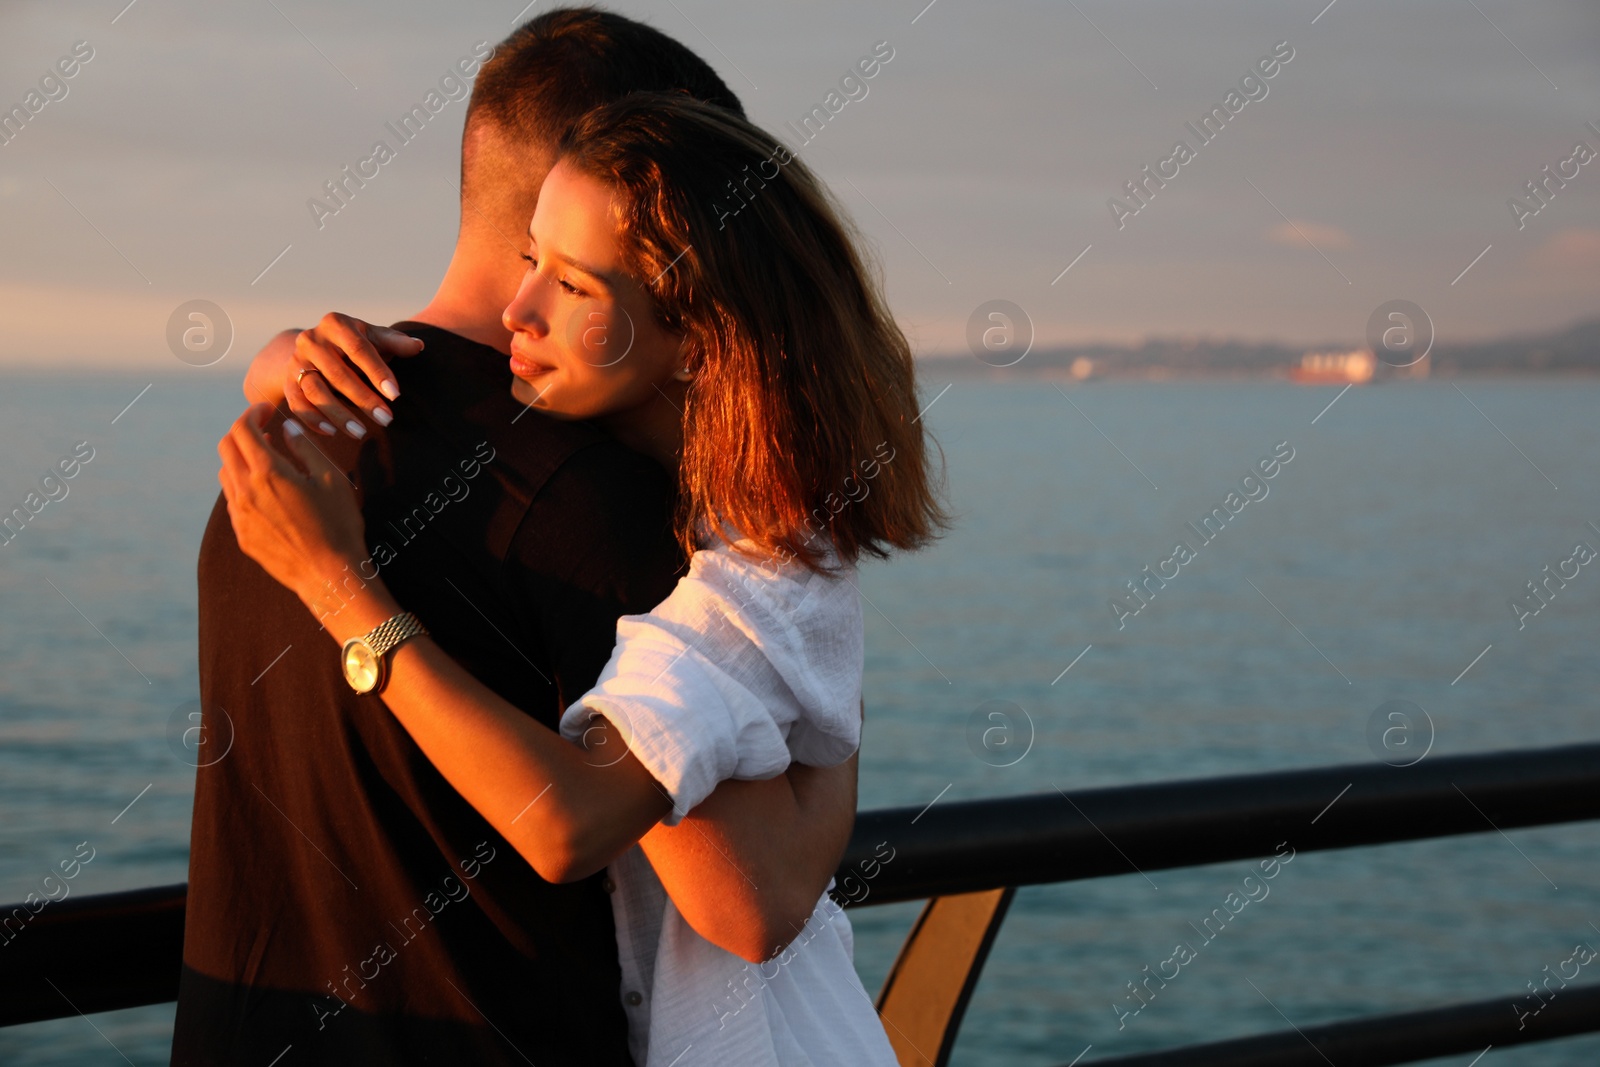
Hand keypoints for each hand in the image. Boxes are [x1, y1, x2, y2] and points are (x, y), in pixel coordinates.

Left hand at [217, 403, 373, 624]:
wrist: (329, 575)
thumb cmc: (338, 524)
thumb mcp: (331, 479)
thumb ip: (305, 448)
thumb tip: (287, 428)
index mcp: (268, 473)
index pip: (244, 429)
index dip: (253, 413)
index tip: (267, 411)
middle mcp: (245, 491)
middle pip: (227, 447)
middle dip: (243, 431)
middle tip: (265, 429)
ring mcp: (240, 515)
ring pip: (226, 472)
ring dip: (241, 458)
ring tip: (267, 458)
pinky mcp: (242, 534)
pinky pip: (233, 499)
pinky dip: (243, 483)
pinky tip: (267, 490)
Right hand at [284, 313, 423, 438]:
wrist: (317, 348)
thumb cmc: (356, 344)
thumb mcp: (375, 337)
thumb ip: (395, 342)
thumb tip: (419, 346)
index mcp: (335, 324)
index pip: (359, 349)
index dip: (377, 372)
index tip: (396, 395)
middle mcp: (311, 340)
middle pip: (338, 373)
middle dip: (363, 399)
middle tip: (386, 420)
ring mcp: (296, 361)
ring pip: (315, 390)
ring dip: (338, 414)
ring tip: (361, 432)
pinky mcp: (288, 382)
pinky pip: (297, 404)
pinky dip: (313, 420)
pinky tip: (333, 433)